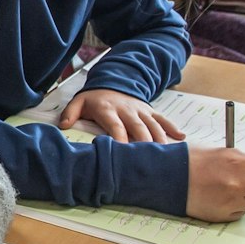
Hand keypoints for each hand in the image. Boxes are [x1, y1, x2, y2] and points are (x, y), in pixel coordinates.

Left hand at [60, 88, 185, 143]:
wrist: (111, 82)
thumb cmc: (94, 100)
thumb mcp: (79, 102)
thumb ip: (70, 113)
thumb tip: (63, 126)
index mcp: (108, 110)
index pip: (115, 126)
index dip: (120, 140)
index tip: (124, 154)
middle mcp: (126, 110)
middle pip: (138, 128)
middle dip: (144, 143)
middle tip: (150, 161)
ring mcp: (140, 110)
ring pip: (153, 125)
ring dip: (160, 139)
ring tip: (167, 155)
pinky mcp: (149, 111)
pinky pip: (162, 119)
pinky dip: (172, 128)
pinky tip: (181, 138)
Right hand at [186, 146, 244, 221]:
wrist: (165, 177)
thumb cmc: (188, 161)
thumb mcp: (217, 152)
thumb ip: (238, 159)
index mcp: (237, 161)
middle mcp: (238, 181)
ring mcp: (232, 199)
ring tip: (229, 191)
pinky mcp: (223, 214)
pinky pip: (240, 213)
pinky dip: (234, 208)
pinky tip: (220, 199)